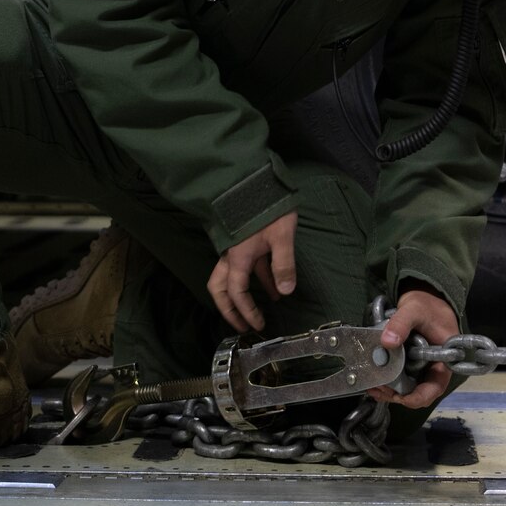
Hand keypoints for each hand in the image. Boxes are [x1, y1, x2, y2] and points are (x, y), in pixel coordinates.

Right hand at [206, 211, 296, 331]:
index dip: (245, 311)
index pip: (237, 292)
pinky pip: (245, 267)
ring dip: (242, 296)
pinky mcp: (243, 241)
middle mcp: (231, 255)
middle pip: (220, 289)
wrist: (254, 180)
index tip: (257, 324)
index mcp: (237, 257)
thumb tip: (286, 292)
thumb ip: (283, 263)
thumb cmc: (267, 206)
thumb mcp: (281, 235)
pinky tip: (274, 286)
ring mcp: (236, 248)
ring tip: (260, 310)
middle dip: (229, 309)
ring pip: (229, 278)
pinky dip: (255, 279)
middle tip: (242, 326)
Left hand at [369, 287, 456, 408]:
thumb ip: (401, 323)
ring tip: (372, 385)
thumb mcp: (414, 310)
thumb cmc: (428, 305)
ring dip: (389, 390)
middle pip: (418, 391)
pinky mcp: (408, 364)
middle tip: (378, 388)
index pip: (435, 387)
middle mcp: (432, 368)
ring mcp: (420, 367)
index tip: (401, 398)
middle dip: (397, 394)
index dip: (419, 397)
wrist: (425, 297)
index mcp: (443, 360)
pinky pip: (398, 378)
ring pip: (406, 387)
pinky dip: (387, 382)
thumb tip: (387, 342)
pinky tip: (373, 380)